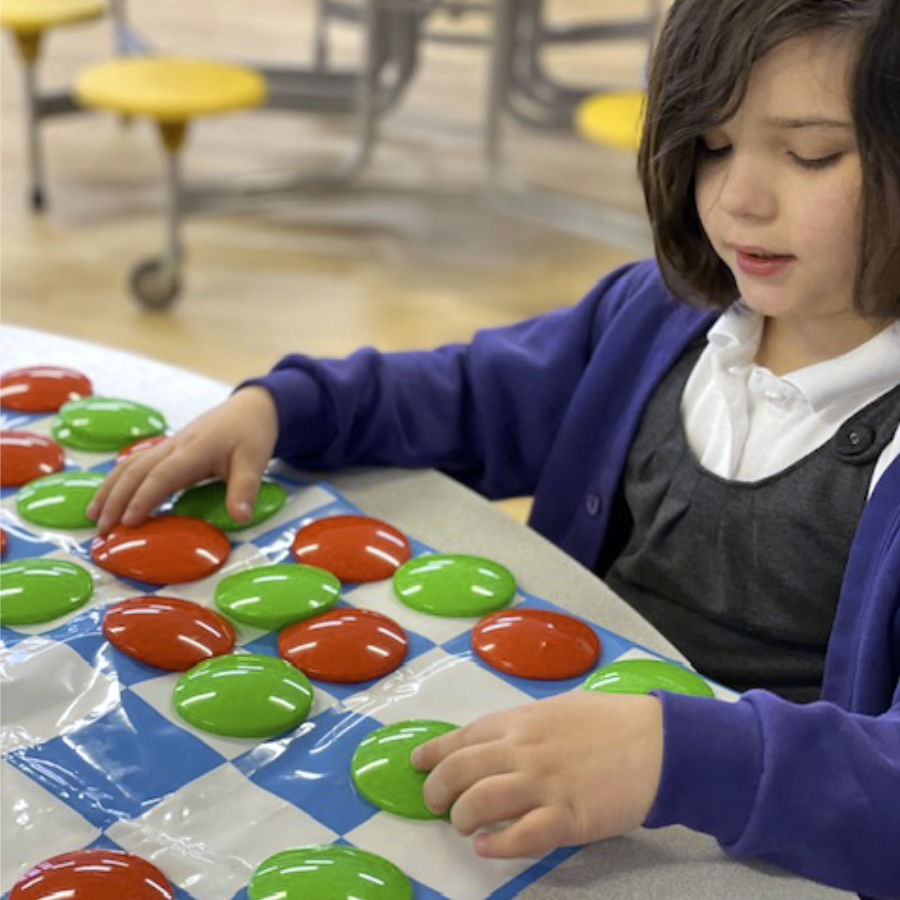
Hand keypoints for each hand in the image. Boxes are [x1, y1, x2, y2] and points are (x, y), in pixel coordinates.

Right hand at [87, 386, 278, 532]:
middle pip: (136, 471)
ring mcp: (168, 446)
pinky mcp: (167, 449)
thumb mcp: (255, 462)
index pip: (161, 476)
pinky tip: (109, 498)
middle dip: (116, 500)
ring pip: (130, 466)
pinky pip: (136, 464)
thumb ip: (245, 490)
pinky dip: (118, 481)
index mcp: (194, 450)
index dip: (143, 498)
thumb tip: (241, 518)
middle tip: (102, 530)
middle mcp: (174, 446)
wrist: (250, 408)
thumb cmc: (252, 435)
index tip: (129, 522)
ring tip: (93, 516)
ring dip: (109, 490)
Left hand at [411, 690, 662, 858]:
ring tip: (464, 825)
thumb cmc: (609, 722)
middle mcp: (523, 750)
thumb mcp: (557, 710)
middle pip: (460, 771)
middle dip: (438, 789)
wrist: (657, 742)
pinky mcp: (566, 817)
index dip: (434, 752)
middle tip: (436, 803)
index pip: (463, 737)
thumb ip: (523, 727)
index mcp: (521, 722)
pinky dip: (496, 844)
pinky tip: (487, 846)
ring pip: (480, 802)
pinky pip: (519, 836)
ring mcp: (543, 784)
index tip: (418, 764)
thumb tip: (495, 742)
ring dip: (462, 817)